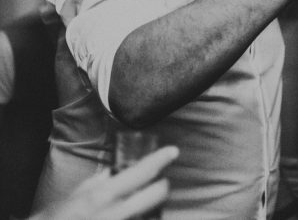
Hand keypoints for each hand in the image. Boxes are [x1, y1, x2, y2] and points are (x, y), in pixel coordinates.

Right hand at [33, 146, 177, 219]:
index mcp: (102, 194)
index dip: (159, 159)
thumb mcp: (76, 196)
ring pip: (151, 211)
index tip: (173, 150)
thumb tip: (115, 170)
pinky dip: (142, 215)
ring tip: (145, 201)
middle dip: (162, 186)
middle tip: (160, 182)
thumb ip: (98, 182)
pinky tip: (136, 212)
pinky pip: (141, 219)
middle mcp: (114, 211)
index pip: (140, 171)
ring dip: (152, 206)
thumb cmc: (58, 218)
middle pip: (157, 193)